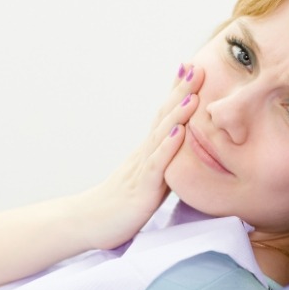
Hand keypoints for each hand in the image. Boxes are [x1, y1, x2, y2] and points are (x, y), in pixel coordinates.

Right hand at [76, 64, 203, 249]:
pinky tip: (179, 132)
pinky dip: (168, 147)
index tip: (194, 68)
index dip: (179, 92)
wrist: (90, 222)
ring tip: (193, 92)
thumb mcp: (149, 176)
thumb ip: (164, 160)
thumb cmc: (122, 202)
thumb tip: (182, 145)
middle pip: (165, 116)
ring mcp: (143, 168)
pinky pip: (157, 165)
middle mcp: (145, 152)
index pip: (165, 115)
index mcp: (149, 150)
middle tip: (198, 67)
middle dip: (182, 91)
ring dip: (178, 112)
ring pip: (162, 135)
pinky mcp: (143, 188)